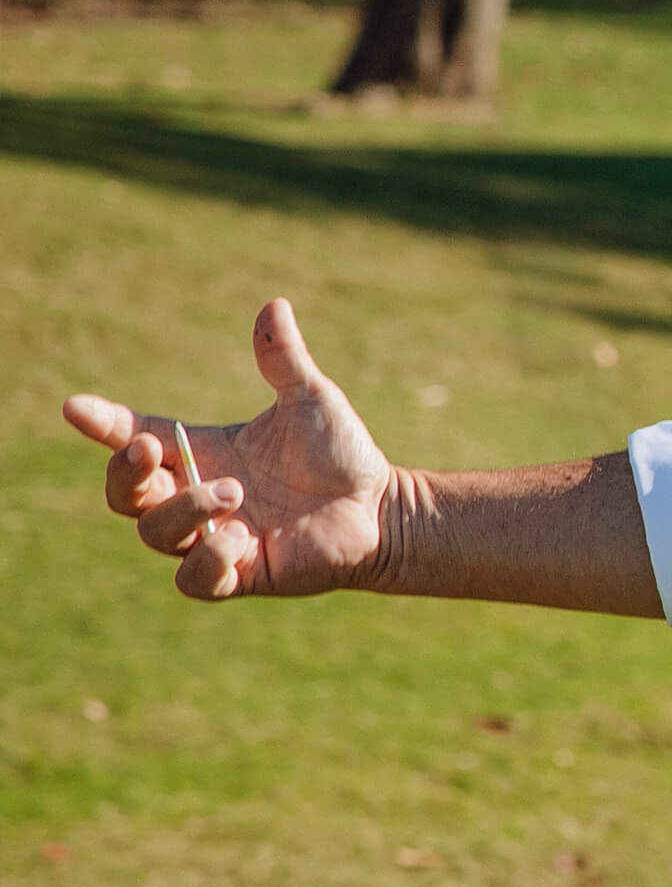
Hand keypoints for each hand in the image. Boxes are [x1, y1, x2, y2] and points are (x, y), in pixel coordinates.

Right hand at [63, 299, 395, 599]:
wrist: (381, 505)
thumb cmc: (341, 453)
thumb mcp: (311, 400)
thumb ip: (284, 360)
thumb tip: (275, 306)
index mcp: (202, 452)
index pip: (134, 436)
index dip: (103, 424)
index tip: (76, 407)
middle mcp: (197, 496)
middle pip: (125, 493)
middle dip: (124, 473)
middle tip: (149, 450)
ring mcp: (214, 538)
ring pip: (155, 534)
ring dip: (184, 509)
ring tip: (234, 491)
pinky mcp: (240, 575)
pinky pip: (195, 580)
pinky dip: (208, 559)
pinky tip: (242, 538)